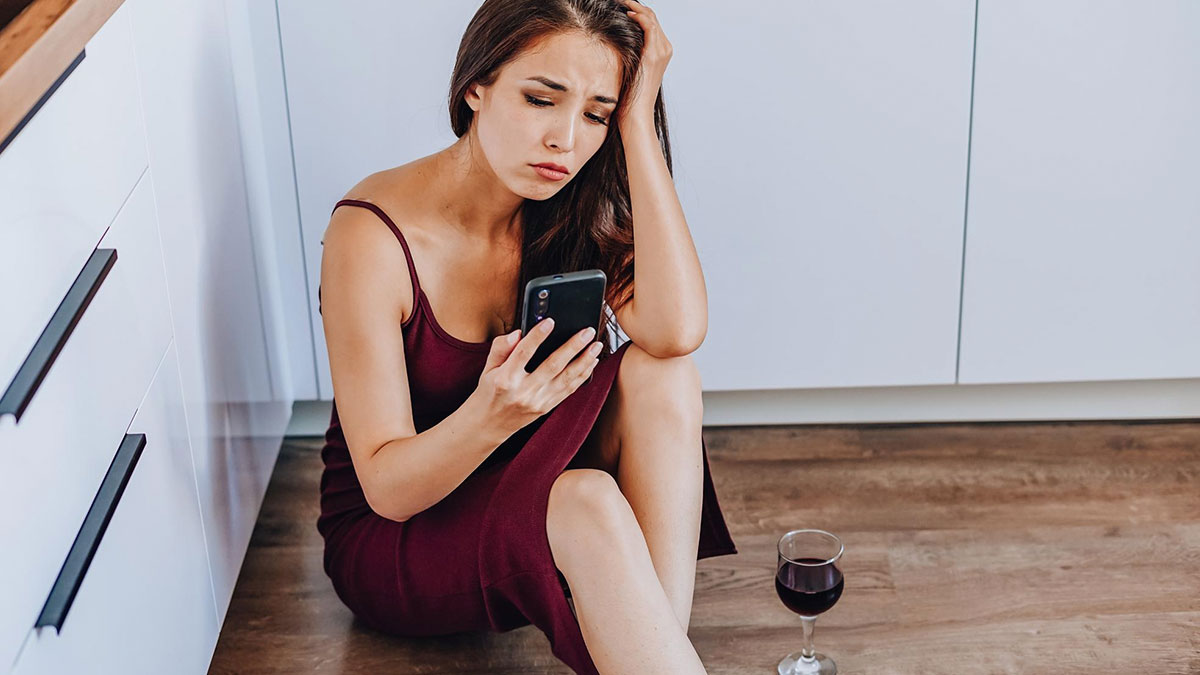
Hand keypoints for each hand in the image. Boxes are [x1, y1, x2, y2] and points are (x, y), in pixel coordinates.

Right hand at [472, 318, 603, 436]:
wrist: (489, 425)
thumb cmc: (489, 392)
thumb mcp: (487, 368)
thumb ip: (501, 348)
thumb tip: (518, 332)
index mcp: (505, 379)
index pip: (523, 353)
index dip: (537, 336)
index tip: (550, 321)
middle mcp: (523, 391)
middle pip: (553, 365)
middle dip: (573, 346)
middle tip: (587, 331)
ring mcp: (537, 401)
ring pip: (566, 379)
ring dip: (584, 361)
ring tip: (596, 346)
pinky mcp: (546, 408)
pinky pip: (568, 390)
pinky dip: (582, 375)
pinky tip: (591, 363)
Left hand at [617, 0, 672, 129]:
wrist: (636, 115)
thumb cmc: (629, 99)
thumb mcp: (629, 71)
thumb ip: (628, 56)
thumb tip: (613, 44)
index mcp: (660, 52)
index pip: (650, 23)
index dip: (636, 11)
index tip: (620, 5)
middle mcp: (664, 49)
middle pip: (651, 16)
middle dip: (634, 5)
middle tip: (618, 0)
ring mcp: (661, 51)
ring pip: (651, 17)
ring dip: (634, 6)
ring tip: (619, 1)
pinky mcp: (654, 54)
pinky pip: (649, 25)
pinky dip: (638, 15)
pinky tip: (626, 13)